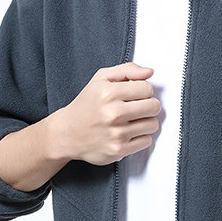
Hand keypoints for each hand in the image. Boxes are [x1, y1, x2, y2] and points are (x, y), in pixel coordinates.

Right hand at [46, 62, 160, 164]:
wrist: (67, 133)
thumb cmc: (86, 105)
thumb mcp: (101, 79)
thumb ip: (127, 70)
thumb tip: (150, 72)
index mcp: (109, 93)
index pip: (147, 88)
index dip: (143, 91)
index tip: (135, 95)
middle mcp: (113, 113)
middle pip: (154, 106)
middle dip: (148, 106)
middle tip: (136, 108)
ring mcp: (117, 133)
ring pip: (153, 125)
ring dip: (145, 122)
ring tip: (131, 121)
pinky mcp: (119, 150)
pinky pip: (146, 141)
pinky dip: (140, 137)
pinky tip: (128, 133)